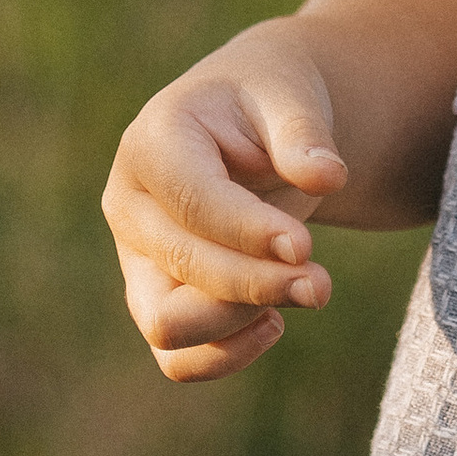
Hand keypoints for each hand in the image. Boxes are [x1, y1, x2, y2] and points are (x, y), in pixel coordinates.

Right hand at [103, 28, 349, 384]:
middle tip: (322, 284)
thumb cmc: (268, 103)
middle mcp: (129, 205)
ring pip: (167, 325)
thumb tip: (327, 177)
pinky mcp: (156, 299)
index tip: (306, 246)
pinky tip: (275, 321)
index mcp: (152, 142)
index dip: (248, 232)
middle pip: (181, 266)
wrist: (252, 125)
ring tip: (306, 290)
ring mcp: (137, 258)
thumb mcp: (290, 96)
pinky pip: (177, 359)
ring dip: (240, 320)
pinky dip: (226, 355)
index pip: (191, 202)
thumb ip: (304, 134)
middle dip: (257, 281)